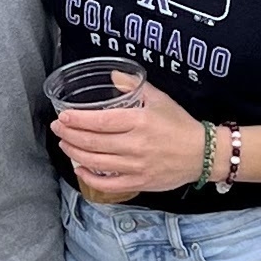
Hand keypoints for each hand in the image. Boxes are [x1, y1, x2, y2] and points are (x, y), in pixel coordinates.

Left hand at [51, 82, 208, 202]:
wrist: (203, 153)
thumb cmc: (181, 125)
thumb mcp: (160, 98)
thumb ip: (133, 86)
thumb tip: (112, 76)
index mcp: (140, 122)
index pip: (101, 122)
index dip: (78, 120)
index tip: (63, 117)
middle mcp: (136, 145)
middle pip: (94, 143)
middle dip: (70, 135)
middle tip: (58, 129)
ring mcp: (137, 167)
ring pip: (97, 163)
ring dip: (75, 154)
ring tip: (65, 145)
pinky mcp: (140, 182)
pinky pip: (109, 184)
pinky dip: (90, 178)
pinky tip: (81, 169)